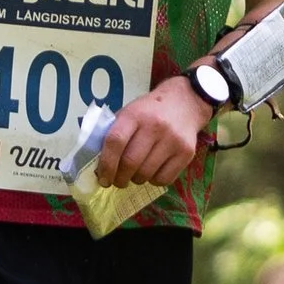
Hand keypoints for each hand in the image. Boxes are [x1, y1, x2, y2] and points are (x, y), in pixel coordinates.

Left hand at [92, 74, 212, 188]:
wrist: (185, 102)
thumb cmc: (149, 111)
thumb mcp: (129, 112)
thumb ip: (112, 133)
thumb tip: (97, 164)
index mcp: (134, 115)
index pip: (115, 141)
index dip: (106, 164)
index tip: (102, 177)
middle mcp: (155, 126)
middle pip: (130, 162)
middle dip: (119, 178)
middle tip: (116, 181)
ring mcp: (173, 140)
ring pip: (146, 174)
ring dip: (135, 180)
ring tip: (134, 174)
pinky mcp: (186, 153)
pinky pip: (164, 179)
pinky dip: (153, 181)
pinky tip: (152, 171)